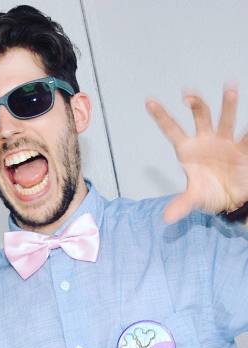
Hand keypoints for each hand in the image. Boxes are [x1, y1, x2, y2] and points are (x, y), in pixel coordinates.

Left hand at [146, 85, 247, 222]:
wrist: (232, 198)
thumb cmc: (210, 193)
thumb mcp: (194, 199)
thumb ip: (181, 205)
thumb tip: (167, 218)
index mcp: (189, 150)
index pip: (172, 130)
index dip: (161, 117)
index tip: (149, 102)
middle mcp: (207, 141)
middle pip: (200, 118)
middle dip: (195, 106)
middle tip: (188, 95)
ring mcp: (226, 141)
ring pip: (226, 119)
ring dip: (228, 105)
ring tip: (229, 89)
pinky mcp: (243, 147)